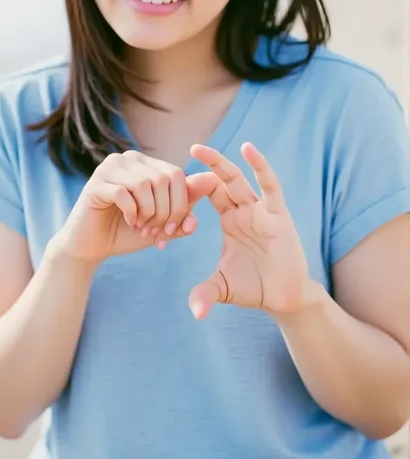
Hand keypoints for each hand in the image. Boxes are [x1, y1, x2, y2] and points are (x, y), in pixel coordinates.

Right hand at [57, 150, 217, 263]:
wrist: (91, 247)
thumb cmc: (128, 232)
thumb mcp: (163, 220)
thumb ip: (186, 205)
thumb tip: (212, 180)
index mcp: (146, 163)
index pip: (177, 174)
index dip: (181, 205)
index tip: (172, 229)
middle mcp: (128, 159)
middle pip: (164, 179)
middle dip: (166, 212)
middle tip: (156, 232)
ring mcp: (110, 167)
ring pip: (145, 185)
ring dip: (149, 214)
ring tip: (142, 228)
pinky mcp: (96, 183)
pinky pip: (124, 194)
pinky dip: (132, 213)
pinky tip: (129, 222)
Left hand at [188, 142, 310, 318]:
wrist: (285, 298)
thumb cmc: (254, 287)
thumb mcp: (223, 287)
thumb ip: (205, 292)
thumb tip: (193, 312)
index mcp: (230, 220)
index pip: (209, 194)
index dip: (194, 188)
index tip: (174, 182)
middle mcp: (244, 210)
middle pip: (223, 181)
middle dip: (209, 164)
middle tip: (192, 147)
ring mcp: (261, 211)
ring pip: (241, 180)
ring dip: (224, 163)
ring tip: (207, 148)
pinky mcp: (279, 215)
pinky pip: (270, 187)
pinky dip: (261, 167)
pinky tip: (249, 150)